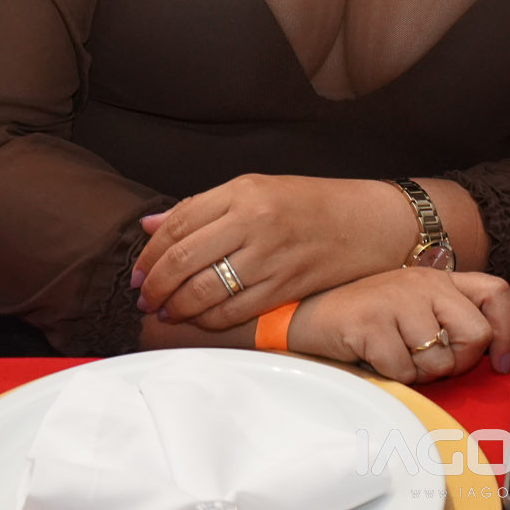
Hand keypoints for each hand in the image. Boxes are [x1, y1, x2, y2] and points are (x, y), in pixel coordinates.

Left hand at [131, 174, 413, 328]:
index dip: (149, 253)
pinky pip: (234, 310)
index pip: (178, 223)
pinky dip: (208, 320)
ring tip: (165, 313)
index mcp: (244, 191)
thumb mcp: (259, 189)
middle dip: (155, 285)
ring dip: (176, 307)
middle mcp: (254, 220)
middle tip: (143, 299)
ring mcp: (271, 255)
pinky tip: (199, 319)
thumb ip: (204, 207)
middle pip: (183, 258)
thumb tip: (150, 226)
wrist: (372, 222)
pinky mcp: (286, 286)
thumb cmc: (314, 204)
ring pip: (204, 290)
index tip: (137, 272)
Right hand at [288, 267, 509, 382]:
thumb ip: (448, 320)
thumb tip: (489, 354)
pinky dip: (393, 376)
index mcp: (439, 278)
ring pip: (440, 360)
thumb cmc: (366, 317)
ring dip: (420, 373)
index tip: (500, 361)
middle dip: (458, 362)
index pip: (496, 292)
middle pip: (476, 334)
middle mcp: (424, 283)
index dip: (508, 330)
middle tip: (430, 362)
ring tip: (396, 357)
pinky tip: (376, 358)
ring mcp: (398, 301)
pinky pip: (404, 371)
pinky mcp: (373, 323)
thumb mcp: (414, 307)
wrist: (309, 313)